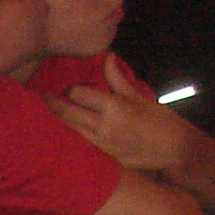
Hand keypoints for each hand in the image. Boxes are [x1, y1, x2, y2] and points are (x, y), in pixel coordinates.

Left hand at [48, 58, 189, 175]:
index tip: (66, 88)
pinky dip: (68, 136)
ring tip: (45, 113)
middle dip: (53, 104)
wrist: (173, 149)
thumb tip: (107, 56)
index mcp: (114, 107)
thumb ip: (118, 78)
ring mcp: (99, 145)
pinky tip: (60, 133)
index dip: (71, 90)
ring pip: (69, 131)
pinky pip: (78, 145)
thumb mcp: (138, 95)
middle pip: (68, 113)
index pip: (79, 95)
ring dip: (57, 121)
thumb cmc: (159, 119)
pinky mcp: (100, 158)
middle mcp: (102, 126)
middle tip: (41, 97)